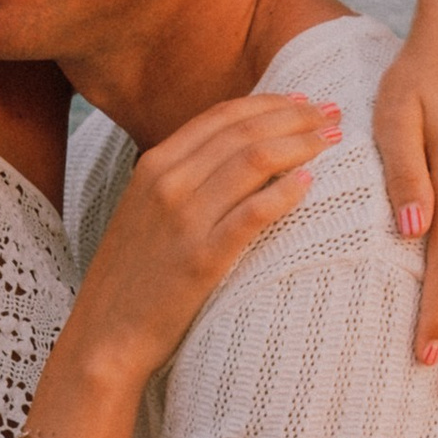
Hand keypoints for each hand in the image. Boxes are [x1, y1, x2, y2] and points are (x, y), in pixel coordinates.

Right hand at [76, 92, 340, 371]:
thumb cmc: (133, 277)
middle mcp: (167, 183)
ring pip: (253, 161)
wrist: (104, 336)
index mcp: (154, 165)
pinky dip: (285, 194)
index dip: (269, 103)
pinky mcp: (200, 260)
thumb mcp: (145, 210)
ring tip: (333, 143)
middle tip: (333, 116)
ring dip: (300, 146)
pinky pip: (252, 215)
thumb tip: (236, 155)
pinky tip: (310, 185)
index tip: (304, 102)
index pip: (222, 116)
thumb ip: (182, 178)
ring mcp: (183, 221)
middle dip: (296, 117)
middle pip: (244, 131)